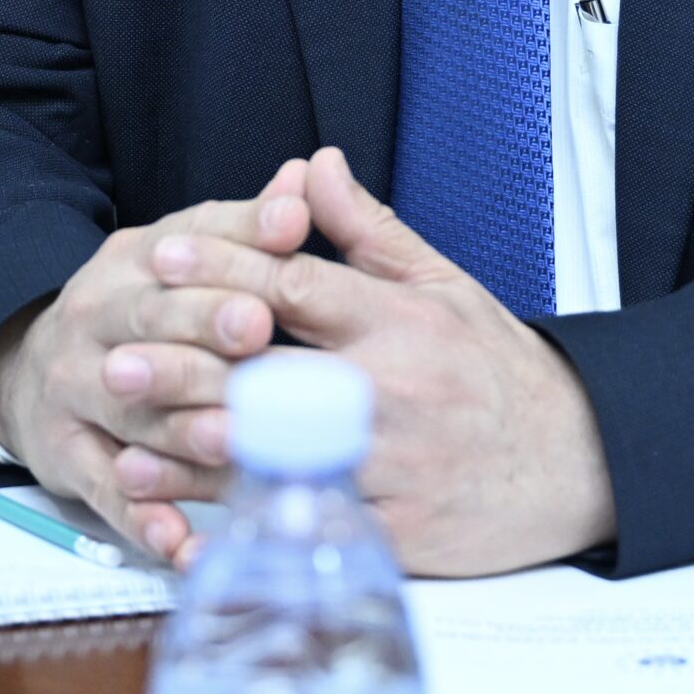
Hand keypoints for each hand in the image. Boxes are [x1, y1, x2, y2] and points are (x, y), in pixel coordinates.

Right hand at [0, 157, 311, 559]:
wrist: (35, 368)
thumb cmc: (140, 306)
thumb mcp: (180, 250)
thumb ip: (246, 224)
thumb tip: (307, 179)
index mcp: (132, 261)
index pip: (186, 246)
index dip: (240, 245)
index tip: (292, 241)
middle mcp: (96, 319)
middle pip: (150, 321)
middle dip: (205, 324)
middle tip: (258, 331)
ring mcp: (76, 391)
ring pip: (131, 410)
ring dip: (182, 426)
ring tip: (233, 437)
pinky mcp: (69, 459)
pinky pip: (106, 492)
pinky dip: (145, 519)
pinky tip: (184, 539)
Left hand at [122, 145, 616, 576]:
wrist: (576, 461)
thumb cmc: (497, 367)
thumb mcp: (443, 280)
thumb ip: (366, 227)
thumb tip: (310, 163)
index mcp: (398, 318)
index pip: (298, 284)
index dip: (227, 268)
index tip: (164, 255)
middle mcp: (390, 389)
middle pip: (272, 371)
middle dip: (188, 363)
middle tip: (117, 354)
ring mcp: (390, 464)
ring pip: (279, 454)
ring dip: (194, 449)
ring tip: (125, 437)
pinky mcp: (392, 530)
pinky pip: (306, 522)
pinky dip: (241, 520)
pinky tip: (186, 515)